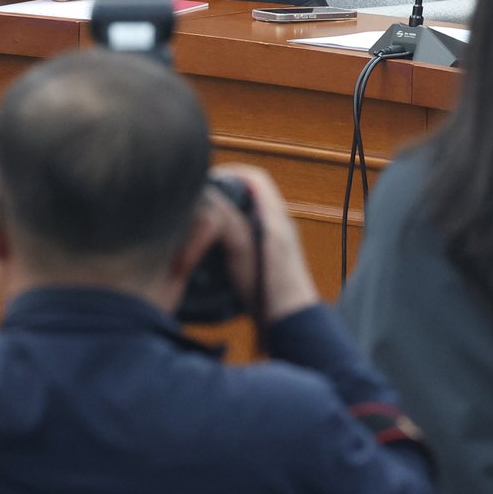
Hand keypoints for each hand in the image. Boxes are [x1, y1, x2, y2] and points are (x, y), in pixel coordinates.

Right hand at [205, 163, 319, 324]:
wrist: (289, 321)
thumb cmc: (271, 288)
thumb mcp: (242, 249)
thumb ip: (227, 221)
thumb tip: (210, 199)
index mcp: (275, 217)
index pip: (256, 178)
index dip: (233, 172)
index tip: (210, 177)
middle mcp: (278, 224)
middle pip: (251, 194)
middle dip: (227, 190)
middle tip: (203, 197)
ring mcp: (275, 241)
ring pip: (249, 213)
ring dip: (229, 211)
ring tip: (206, 218)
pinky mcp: (270, 258)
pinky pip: (249, 232)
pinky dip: (232, 230)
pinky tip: (217, 244)